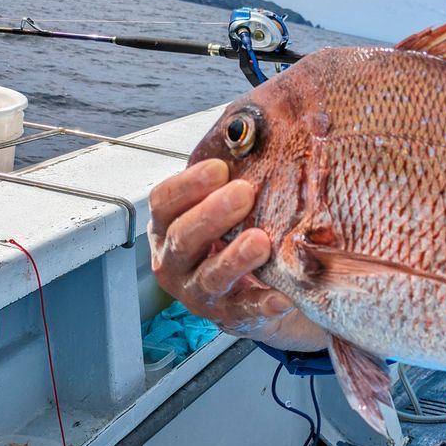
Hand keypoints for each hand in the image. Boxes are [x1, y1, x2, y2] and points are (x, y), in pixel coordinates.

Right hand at [147, 159, 328, 351]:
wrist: (245, 291)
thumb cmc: (230, 234)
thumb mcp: (219, 205)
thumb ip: (227, 176)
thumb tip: (250, 128)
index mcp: (167, 227)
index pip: (164, 202)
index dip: (188, 185)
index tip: (220, 167)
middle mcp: (174, 261)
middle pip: (184, 238)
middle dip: (212, 214)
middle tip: (243, 193)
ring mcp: (199, 293)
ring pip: (211, 276)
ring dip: (235, 258)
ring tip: (261, 241)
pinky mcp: (230, 317)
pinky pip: (246, 311)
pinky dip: (263, 303)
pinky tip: (281, 295)